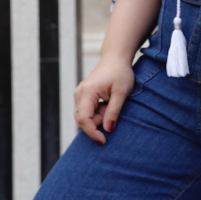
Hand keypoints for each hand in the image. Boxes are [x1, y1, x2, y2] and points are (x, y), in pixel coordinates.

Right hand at [75, 0, 161, 143]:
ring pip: (84, 117)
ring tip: (111, 106)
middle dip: (97, 124)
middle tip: (113, 115)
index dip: (93, 133)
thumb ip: (114, 111)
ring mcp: (79, 95)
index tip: (104, 141)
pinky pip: (87, 112)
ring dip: (98, 118)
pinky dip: (97, 113)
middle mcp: (78, 94)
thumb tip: (107, 130)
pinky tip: (107, 104)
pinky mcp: (83, 96)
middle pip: (82, 120)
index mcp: (86, 93)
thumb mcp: (121, 93)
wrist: (116, 58)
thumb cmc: (120, 73)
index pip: (84, 120)